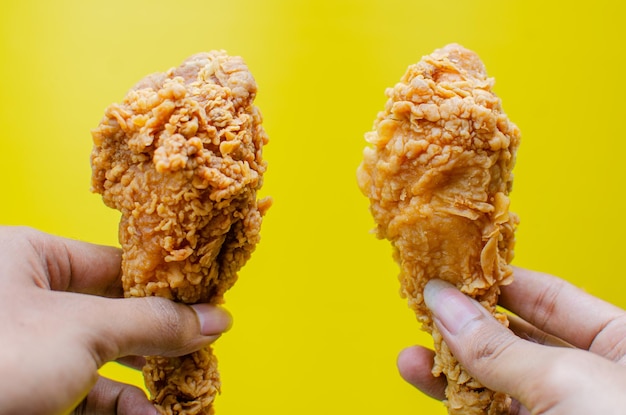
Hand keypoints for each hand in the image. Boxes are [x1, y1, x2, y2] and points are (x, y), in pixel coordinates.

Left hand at [0, 226, 232, 414]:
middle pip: (115, 313)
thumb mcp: (81, 332)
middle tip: (202, 348)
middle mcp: (27, 299)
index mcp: (29, 258)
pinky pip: (85, 392)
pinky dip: (120, 405)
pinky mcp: (27, 390)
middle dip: (161, 337)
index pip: (117, 263)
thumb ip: (152, 323)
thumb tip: (214, 318)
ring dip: (146, 379)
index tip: (207, 301)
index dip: (166, 282)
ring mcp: (26, 349)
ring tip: (185, 390)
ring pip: (102, 358)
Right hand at [397, 267, 625, 413]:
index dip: (497, 282)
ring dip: (452, 372)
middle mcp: (594, 378)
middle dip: (466, 327)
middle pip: (516, 339)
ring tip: (410, 360)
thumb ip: (499, 347)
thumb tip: (444, 303)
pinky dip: (462, 405)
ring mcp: (565, 414)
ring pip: (498, 384)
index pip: (548, 297)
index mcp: (623, 344)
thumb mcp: (567, 383)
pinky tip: (433, 388)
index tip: (451, 273)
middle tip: (423, 314)